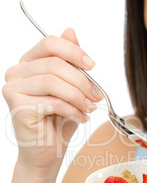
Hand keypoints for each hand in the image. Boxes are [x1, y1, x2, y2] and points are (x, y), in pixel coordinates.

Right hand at [2, 29, 101, 169]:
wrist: (48, 152)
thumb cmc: (59, 120)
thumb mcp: (70, 87)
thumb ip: (70, 61)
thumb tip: (71, 31)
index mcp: (29, 62)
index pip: (50, 43)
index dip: (74, 52)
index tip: (92, 66)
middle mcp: (16, 73)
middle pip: (54, 63)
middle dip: (82, 81)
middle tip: (96, 97)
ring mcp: (13, 89)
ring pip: (53, 81)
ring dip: (78, 96)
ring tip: (88, 109)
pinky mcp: (18, 107)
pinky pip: (52, 101)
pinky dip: (72, 110)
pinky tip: (80, 118)